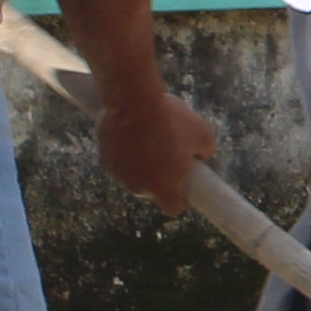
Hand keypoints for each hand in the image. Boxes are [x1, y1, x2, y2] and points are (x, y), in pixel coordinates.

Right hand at [95, 83, 219, 215]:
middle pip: (151, 190)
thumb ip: (206, 151)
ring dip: (140, 163)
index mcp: (164, 188)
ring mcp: (120, 175)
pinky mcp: (104, 160)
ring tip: (148, 137)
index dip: (178, 196)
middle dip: (158, 176)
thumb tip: (201, 155)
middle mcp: (139, 188)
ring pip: (133, 175)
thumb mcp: (203, 133)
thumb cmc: (172, 120)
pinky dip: (124, 151)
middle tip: (166, 152)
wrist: (135, 102)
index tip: (182, 182)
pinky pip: (118, 160)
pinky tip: (131, 132)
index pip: (173, 208)